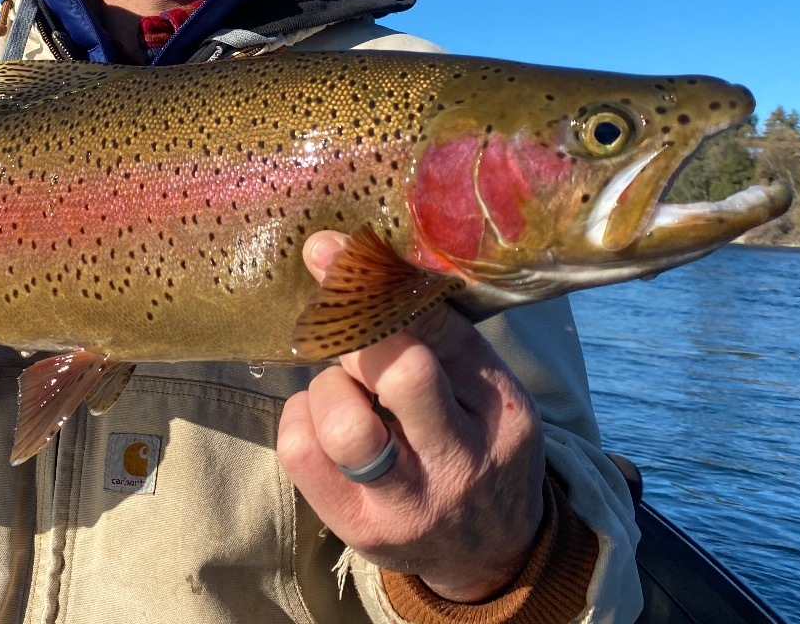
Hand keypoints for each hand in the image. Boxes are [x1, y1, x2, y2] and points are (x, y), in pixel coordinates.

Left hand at [277, 231, 545, 601]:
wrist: (488, 550)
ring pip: (342, 421)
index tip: (335, 250)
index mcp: (501, 416)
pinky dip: (302, 416)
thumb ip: (437, 332)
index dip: (382, 288)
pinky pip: (299, 449)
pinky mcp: (355, 528)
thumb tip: (351, 259)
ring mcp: (405, 505)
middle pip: (398, 372)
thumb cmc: (477, 442)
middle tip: (352, 335)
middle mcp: (458, 465)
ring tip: (351, 393)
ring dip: (331, 386)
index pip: (441, 336)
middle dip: (359, 336)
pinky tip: (328, 422)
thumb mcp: (486, 388)